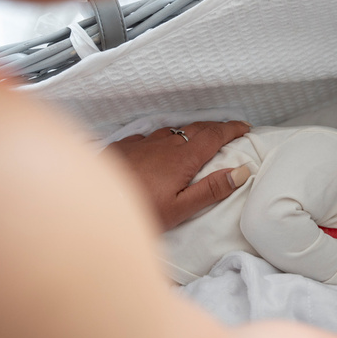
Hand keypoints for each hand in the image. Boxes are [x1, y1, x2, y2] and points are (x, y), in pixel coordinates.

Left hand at [103, 121, 250, 230]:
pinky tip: (157, 149)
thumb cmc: (138, 210)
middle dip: (215, 128)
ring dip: (189, 133)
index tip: (245, 127)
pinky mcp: (122, 147)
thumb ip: (212, 190)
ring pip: (171, 132)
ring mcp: (141, 143)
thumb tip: (241, 172)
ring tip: (196, 140)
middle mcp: (163, 144)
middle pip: (195, 129)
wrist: (91, 205)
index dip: (232, 129)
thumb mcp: (180, 208)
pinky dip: (162, 139)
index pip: (214, 136)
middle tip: (228, 132)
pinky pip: (148, 137)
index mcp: (182, 158)